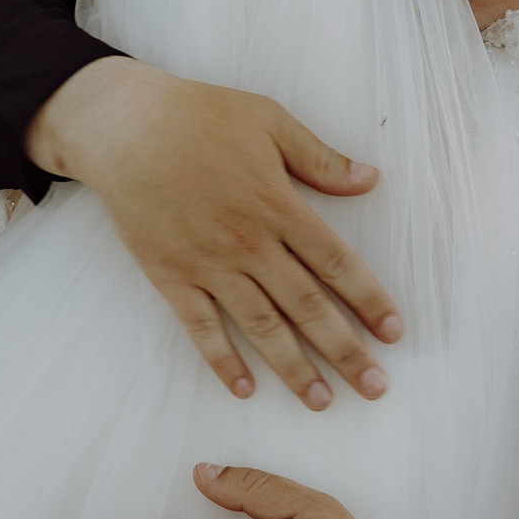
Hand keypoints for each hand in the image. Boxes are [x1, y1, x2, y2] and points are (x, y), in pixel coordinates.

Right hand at [28, 59, 401, 407]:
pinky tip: (243, 389)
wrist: (124, 127)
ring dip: (294, 368)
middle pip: (308, 306)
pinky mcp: (171, 276)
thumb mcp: (269, 121)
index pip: (336, 264)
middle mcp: (250, 243)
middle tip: (375, 388)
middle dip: (346, 350)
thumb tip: (370, 179)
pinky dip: (221, 360)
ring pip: (261, 327)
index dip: (369, 301)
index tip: (394, 333)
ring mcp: (209, 264)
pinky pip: (200, 327)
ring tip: (321, 402)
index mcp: (279, 206)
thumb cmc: (198, 116)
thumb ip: (320, 158)